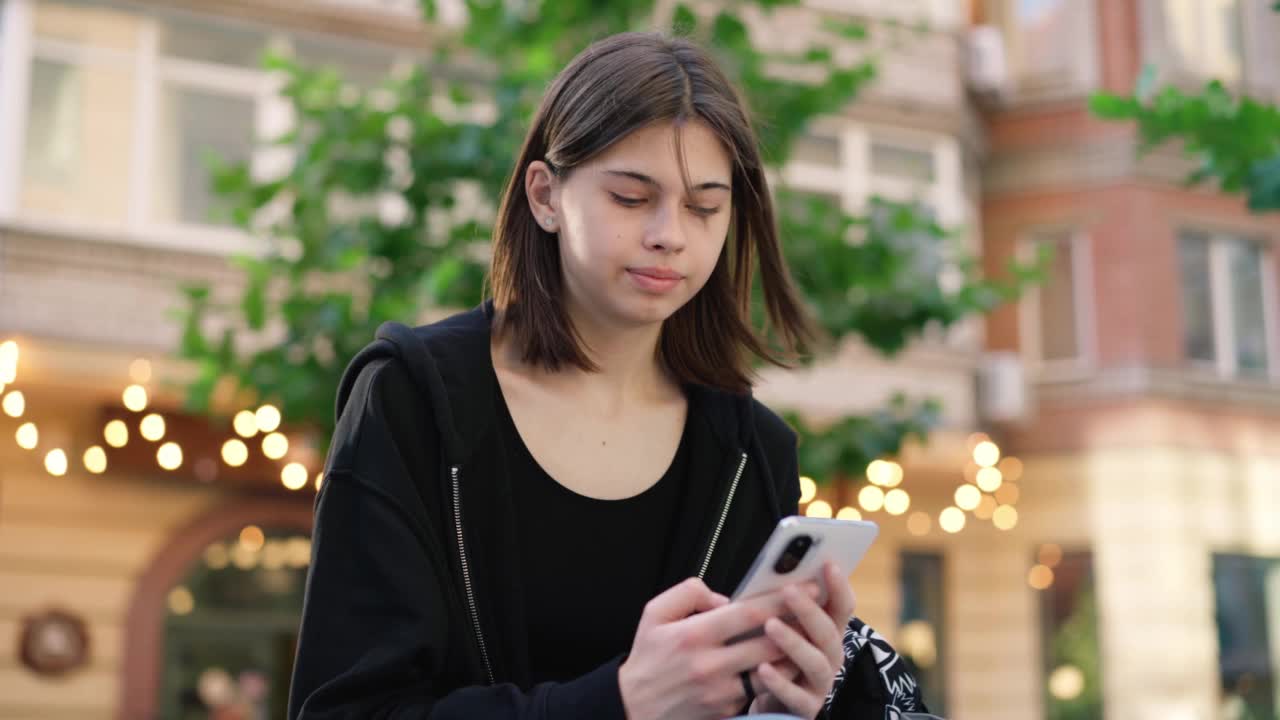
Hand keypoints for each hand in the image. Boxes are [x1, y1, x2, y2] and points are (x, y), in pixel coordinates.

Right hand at [619, 578, 792, 719]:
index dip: (781, 598)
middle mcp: (710, 665)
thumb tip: (724, 599)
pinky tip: (778, 665)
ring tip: (804, 638)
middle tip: (817, 611)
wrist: (633, 709)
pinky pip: (758, 691)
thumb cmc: (647, 658)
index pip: (748, 613)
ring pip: (771, 671)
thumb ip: (689, 593)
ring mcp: (721, 692)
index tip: (807, 586)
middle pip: (770, 644)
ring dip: (791, 655)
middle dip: (799, 626)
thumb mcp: (654, 613)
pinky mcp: (726, 712)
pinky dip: (772, 677)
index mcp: (693, 634)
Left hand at [747, 562, 855, 718]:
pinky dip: (780, 682)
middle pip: (828, 631)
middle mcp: (830, 656)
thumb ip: (781, 605)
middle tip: (789, 590)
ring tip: (771, 625)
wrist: (767, 702)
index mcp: (827, 631)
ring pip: (816, 661)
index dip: (839, 586)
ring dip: (794, 642)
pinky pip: (795, 696)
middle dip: (810, 609)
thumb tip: (770, 572)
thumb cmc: (772, 654)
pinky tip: (761, 668)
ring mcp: (821, 683)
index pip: (842, 606)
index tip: (828, 563)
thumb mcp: (780, 626)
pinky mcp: (806, 708)